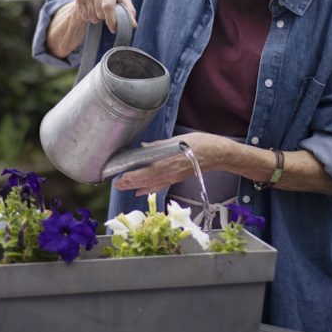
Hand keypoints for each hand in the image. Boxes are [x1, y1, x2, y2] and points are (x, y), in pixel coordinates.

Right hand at [73, 0, 137, 32]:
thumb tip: (133, 25)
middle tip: (107, 14)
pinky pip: (84, 16)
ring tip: (100, 11)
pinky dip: (89, 17)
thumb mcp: (123, 2)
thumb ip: (129, 12)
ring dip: (97, 18)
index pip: (108, 6)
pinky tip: (92, 10)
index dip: (111, 20)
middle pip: (100, 13)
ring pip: (92, 15)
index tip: (114, 28)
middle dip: (105, 18)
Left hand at [113, 133, 228, 195]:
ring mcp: (172, 178)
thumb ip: (159, 146)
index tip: (118, 178)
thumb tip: (144, 146)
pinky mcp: (176, 179)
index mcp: (166, 164)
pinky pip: (160, 185)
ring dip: (137, 187)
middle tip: (116, 185)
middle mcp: (167, 174)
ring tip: (124, 188)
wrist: (215, 154)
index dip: (130, 178)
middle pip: (144, 181)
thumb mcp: (177, 140)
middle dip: (129, 183)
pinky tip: (142, 192)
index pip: (143, 173)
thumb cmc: (199, 144)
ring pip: (151, 185)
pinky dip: (149, 189)